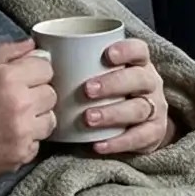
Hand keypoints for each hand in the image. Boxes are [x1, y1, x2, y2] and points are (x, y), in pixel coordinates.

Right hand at [0, 39, 56, 182]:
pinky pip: (38, 142)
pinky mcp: (22, 154)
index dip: (34, 73)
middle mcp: (20, 104)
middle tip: (15, 101)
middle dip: (37, 95)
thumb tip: (32, 45)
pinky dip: (27, 140)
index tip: (24, 79)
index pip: (46, 68)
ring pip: (50, 119)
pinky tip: (7, 137)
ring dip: (36, 119)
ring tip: (12, 120)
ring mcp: (23, 132)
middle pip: (51, 94)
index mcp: (7, 78)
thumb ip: (4, 54)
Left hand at [82, 39, 175, 156]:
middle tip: (87, 90)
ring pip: (139, 109)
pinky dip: (118, 142)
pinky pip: (139, 137)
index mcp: (139, 64)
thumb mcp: (103, 75)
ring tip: (88, 118)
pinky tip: (99, 144)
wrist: (140, 125)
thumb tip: (39, 53)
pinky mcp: (154, 132)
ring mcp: (155, 108)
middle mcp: (150, 83)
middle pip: (139, 79)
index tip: (107, 54)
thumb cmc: (111, 93)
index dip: (126, 50)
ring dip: (112, 113)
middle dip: (113, 84)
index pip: (139, 50)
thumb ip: (81, 65)